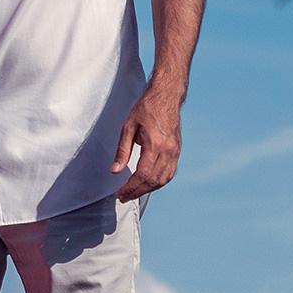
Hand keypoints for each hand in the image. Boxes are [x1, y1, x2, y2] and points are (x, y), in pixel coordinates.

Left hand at [112, 85, 182, 201]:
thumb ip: (122, 151)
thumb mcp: (128, 127)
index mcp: (155, 144)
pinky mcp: (177, 151)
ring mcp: (175, 151)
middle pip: (152, 181)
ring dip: (148, 189)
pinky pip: (169, 173)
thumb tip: (115, 170)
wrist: (166, 96)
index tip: (120, 193)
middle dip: (137, 192)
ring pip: (163, 180)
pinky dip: (158, 182)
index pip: (142, 174)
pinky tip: (147, 184)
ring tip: (133, 192)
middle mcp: (168, 150)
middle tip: (123, 196)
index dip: (130, 188)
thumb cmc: (146, 108)